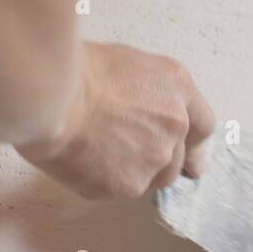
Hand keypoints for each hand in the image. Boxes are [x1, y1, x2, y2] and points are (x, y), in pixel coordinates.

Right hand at [17, 42, 215, 198]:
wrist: (50, 95)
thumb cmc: (73, 70)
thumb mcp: (124, 62)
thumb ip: (148, 91)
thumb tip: (143, 111)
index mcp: (177, 88)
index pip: (202, 125)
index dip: (193, 144)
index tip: (191, 158)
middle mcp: (175, 126)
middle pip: (178, 159)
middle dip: (155, 159)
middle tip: (124, 151)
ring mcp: (154, 159)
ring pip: (152, 179)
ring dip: (133, 172)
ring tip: (98, 151)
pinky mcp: (128, 186)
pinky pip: (119, 189)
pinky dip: (102, 180)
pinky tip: (81, 159)